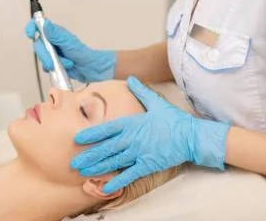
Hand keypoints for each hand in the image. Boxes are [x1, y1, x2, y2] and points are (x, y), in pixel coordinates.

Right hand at [25, 19, 115, 82]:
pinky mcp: (54, 63)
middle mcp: (53, 42)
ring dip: (51, 63)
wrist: (92, 69)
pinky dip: (52, 69)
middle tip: (52, 62)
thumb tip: (45, 23)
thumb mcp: (68, 42)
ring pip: (42, 57)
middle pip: (38, 45)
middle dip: (45, 55)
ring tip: (65, 65)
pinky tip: (61, 69)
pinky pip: (46, 66)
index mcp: (56, 33)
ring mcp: (53, 53)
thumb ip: (55, 34)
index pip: (39, 26)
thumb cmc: (83, 53)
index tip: (31, 34)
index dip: (32, 28)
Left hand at [70, 77, 229, 193]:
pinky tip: (106, 186)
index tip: (77, 138)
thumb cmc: (174, 120)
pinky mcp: (148, 164)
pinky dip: (117, 180)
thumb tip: (131, 78)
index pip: (107, 129)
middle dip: (89, 155)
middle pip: (106, 148)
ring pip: (114, 161)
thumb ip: (141, 91)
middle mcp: (133, 138)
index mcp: (133, 123)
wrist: (191, 136)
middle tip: (73, 162)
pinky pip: (129, 174)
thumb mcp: (156, 102)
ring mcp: (140, 152)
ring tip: (83, 172)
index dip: (91, 134)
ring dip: (97, 167)